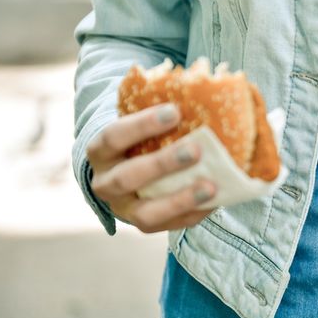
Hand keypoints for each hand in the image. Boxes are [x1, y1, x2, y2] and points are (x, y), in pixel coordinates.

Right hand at [86, 103, 216, 233]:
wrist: (124, 176)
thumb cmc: (141, 141)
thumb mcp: (140, 126)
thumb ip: (164, 115)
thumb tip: (207, 91)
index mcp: (101, 151)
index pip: (113, 136)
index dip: (142, 125)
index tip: (175, 111)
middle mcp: (105, 183)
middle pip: (128, 177)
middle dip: (162, 164)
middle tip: (196, 150)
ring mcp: (123, 209)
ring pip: (146, 213)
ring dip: (180, 199)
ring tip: (211, 186)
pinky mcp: (144, 226)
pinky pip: (169, 226)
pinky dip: (194, 213)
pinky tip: (216, 200)